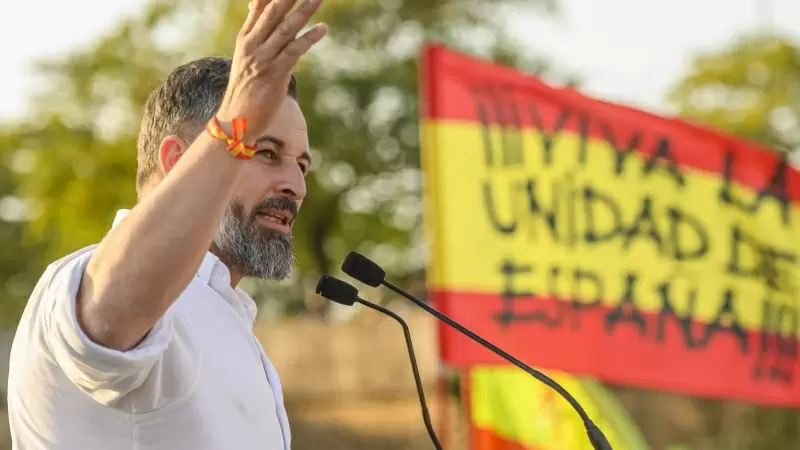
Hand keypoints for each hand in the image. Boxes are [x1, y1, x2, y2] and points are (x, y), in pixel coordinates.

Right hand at [217, 0, 326, 142]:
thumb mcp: (248, 59)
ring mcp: (263, 59)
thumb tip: (261, 16)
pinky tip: (322, 29)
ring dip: (304, 11)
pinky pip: (294, 51)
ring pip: (286, 29)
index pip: (258, 6)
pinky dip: (309, 38)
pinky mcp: (275, 74)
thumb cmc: (246, 89)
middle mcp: (252, 45)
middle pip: (273, 11)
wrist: (236, 120)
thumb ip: (258, 37)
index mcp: (245, 38)